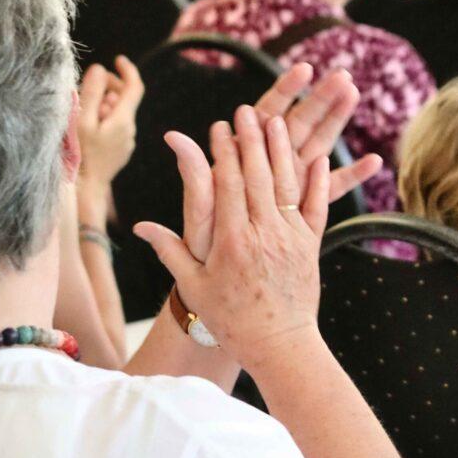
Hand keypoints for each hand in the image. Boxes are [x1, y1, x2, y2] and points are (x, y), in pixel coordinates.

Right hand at [77, 56, 143, 192]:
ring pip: (118, 112)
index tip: (117, 59)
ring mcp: (126, 142)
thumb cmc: (80, 155)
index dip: (127, 69)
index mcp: (123, 120)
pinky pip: (115, 126)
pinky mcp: (120, 150)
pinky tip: (87, 125)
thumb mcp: (81, 121)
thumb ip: (91, 93)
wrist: (85, 189)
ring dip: (103, 103)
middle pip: (125, 98)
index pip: (134, 86)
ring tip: (82, 109)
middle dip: (108, 86)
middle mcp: (129, 130)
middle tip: (87, 85)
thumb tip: (99, 69)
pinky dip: (104, 118)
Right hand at [134, 106, 328, 369]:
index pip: (227, 184)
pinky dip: (318, 181)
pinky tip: (317, 158)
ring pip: (288, 183)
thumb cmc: (231, 320)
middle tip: (247, 112)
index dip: (224, 152)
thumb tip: (139, 227)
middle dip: (251, 139)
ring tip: (278, 122)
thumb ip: (170, 250)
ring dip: (282, 150)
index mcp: (232, 241)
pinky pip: (316, 206)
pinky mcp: (311, 246)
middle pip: (258, 175)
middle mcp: (263, 233)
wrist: (279, 346)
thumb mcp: (193, 286)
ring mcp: (291, 238)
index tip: (219, 128)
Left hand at [165, 63, 381, 261]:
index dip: (285, 91)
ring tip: (356, 94)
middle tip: (342, 75)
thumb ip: (196, 175)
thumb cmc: (204, 244)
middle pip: (298, 124)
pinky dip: (352, 176)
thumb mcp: (201, 210)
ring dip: (337, 122)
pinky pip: (331, 189)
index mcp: (243, 159)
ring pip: (318, 146)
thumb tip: (173, 137)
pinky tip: (374, 161)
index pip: (266, 115)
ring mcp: (288, 184)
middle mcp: (267, 166)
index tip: (303, 69)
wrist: (221, 281)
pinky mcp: (303, 207)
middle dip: (319, 98)